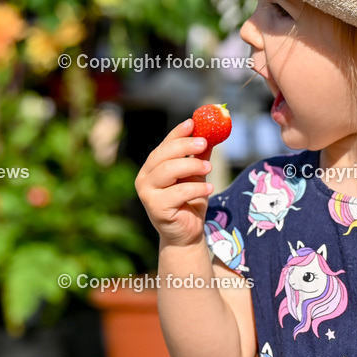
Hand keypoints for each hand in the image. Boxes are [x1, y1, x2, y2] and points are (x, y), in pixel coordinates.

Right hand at [135, 118, 213, 247]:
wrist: (188, 233)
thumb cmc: (190, 202)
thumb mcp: (196, 176)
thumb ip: (199, 156)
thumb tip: (211, 133)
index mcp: (152, 167)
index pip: (164, 145)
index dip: (177, 133)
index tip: (193, 122)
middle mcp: (145, 178)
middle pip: (163, 155)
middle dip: (185, 146)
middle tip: (204, 142)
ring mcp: (147, 193)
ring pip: (169, 171)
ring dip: (192, 166)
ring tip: (209, 168)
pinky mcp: (156, 208)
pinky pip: (178, 192)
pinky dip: (196, 188)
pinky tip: (209, 188)